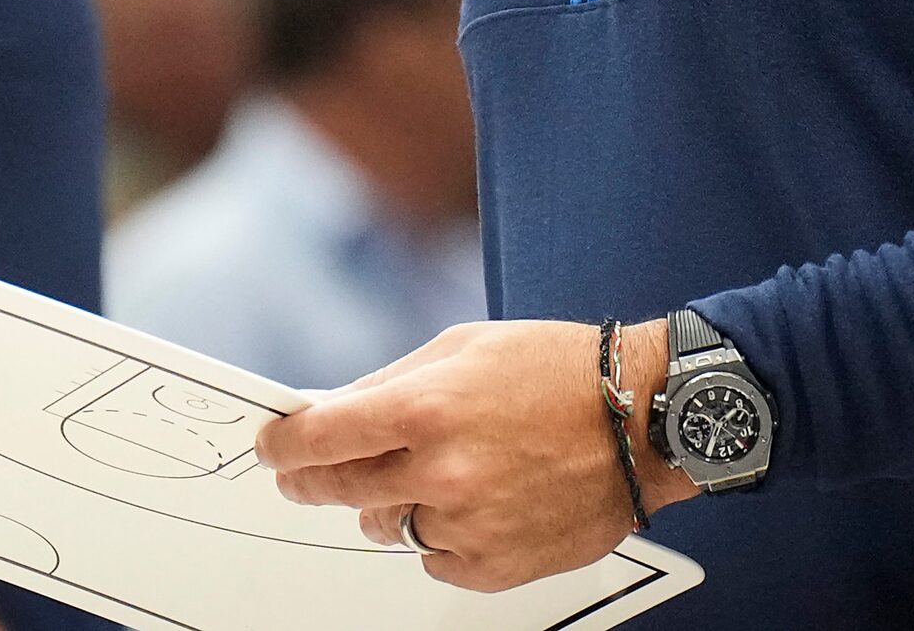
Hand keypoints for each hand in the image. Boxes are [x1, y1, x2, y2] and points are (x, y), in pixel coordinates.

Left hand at [254, 320, 695, 591]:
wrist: (641, 419)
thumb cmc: (557, 371)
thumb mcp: (462, 348)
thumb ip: (388, 383)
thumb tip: (330, 409)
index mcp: (423, 409)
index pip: (316, 439)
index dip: (282, 444)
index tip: (272, 446)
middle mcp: (438, 472)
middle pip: (336, 490)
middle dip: (313, 478)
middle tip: (307, 473)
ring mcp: (466, 525)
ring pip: (387, 526)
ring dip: (393, 502)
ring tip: (436, 472)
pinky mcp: (493, 565)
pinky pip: (434, 559)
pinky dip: (442, 535)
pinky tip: (477, 500)